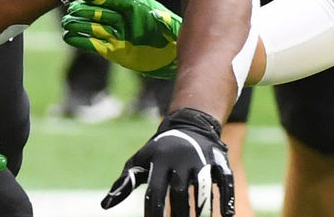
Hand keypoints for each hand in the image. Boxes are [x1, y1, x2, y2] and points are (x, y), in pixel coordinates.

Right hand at [62, 0, 181, 78]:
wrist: (173, 57)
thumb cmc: (173, 38)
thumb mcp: (172, 28)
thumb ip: (165, 22)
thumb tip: (159, 15)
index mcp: (136, 8)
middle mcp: (124, 20)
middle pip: (102, 11)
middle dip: (87, 10)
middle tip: (73, 9)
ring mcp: (117, 34)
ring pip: (95, 26)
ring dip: (80, 24)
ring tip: (66, 23)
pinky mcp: (113, 50)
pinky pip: (94, 44)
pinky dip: (81, 40)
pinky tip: (69, 37)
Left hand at [103, 108, 235, 216]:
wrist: (188, 125)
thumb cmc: (159, 151)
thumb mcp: (140, 162)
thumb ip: (124, 183)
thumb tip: (105, 205)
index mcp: (159, 160)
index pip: (155, 192)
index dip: (154, 213)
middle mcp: (181, 159)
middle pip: (180, 192)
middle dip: (179, 214)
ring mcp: (202, 159)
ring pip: (203, 187)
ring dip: (202, 209)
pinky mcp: (219, 161)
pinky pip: (226, 181)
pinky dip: (228, 198)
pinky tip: (226, 215)